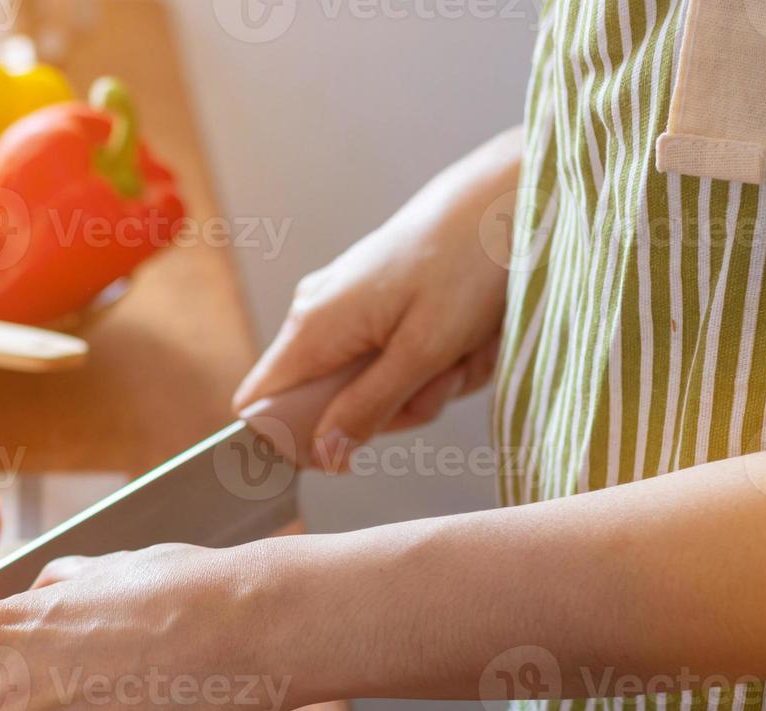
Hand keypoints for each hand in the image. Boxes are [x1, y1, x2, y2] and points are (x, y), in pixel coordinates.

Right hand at [232, 127, 521, 469]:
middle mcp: (316, 315)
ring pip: (370, 386)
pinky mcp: (375, 303)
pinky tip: (467, 335)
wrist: (506, 199)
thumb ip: (367, 408)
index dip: (290, 440)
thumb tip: (322, 456)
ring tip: (465, 347)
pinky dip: (435, 359)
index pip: (259, 405)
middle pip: (328, 405)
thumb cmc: (465, 262)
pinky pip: (393, 359)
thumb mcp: (422, 352)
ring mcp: (345, 307)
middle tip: (440, 378)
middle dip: (392, 408)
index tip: (347, 452)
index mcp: (313, 327)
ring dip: (427, 383)